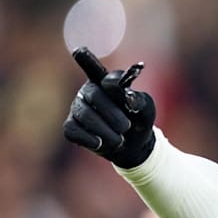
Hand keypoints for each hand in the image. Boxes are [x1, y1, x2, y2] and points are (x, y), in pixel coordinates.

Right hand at [63, 47, 156, 167]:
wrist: (132, 145)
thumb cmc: (138, 120)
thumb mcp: (146, 110)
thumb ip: (141, 101)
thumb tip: (130, 96)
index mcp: (106, 81)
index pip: (102, 73)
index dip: (111, 81)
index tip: (115, 85)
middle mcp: (88, 90)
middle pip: (94, 95)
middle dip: (112, 113)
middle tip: (126, 127)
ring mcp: (77, 107)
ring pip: (85, 115)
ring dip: (105, 131)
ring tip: (119, 140)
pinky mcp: (71, 125)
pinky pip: (72, 131)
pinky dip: (89, 139)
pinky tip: (100, 144)